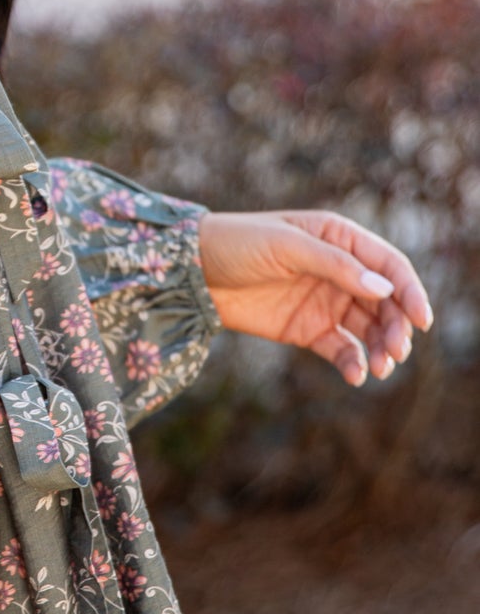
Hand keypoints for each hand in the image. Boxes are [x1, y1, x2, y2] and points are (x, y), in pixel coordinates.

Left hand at [196, 209, 432, 385]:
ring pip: (368, 329)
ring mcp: (325, 302)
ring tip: (380, 367)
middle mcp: (339, 271)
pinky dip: (353, 363)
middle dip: (397, 327)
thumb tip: (382, 287)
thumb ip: (334, 265)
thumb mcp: (285, 246)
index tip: (422, 319)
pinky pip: (341, 349)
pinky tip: (357, 375)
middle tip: (397, 351)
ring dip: (380, 348)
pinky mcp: (307, 330)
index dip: (409, 291)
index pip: (388, 265)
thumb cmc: (237, 243)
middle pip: (384, 303)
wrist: (192, 272)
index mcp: (339, 238)